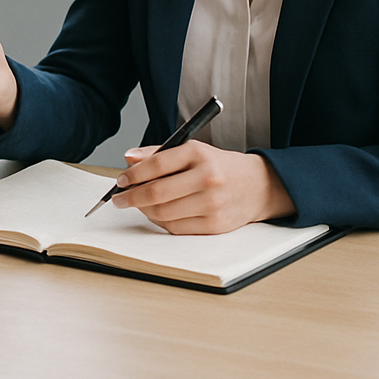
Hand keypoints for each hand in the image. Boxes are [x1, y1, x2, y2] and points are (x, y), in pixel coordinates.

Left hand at [110, 141, 295, 233]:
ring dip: (144, 211)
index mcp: (198, 154)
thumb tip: (128, 158)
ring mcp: (212, 204)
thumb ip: (158, 153)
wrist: (258, 186)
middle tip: (119, 198)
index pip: (156, 164)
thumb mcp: (192, 150)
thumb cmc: (218, 166)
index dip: (132, 174)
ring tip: (138, 205)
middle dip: (131, 197)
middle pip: (157, 192)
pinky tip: (157, 214)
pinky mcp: (215, 225)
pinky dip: (161, 222)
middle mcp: (207, 178)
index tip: (120, 180)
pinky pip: (177, 228)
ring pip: (164, 213)